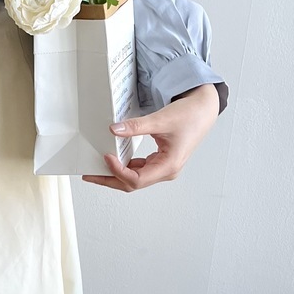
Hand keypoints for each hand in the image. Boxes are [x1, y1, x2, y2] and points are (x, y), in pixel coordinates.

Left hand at [81, 83, 220, 191]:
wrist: (203, 110)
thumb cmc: (189, 116)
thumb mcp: (160, 120)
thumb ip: (136, 126)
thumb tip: (114, 130)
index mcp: (168, 166)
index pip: (137, 179)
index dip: (118, 171)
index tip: (106, 157)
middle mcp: (166, 171)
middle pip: (132, 184)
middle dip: (110, 180)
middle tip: (89, 175)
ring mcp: (163, 168)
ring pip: (134, 178)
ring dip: (115, 174)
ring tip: (96, 169)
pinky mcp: (160, 161)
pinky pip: (139, 169)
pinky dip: (124, 166)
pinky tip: (113, 160)